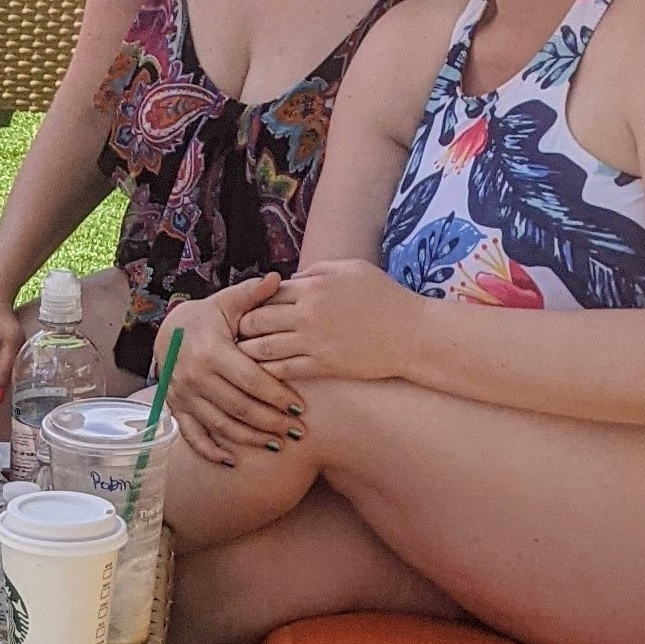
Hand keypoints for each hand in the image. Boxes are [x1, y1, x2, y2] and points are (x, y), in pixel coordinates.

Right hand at [158, 279, 302, 466]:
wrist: (168, 332)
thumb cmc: (207, 318)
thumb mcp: (227, 303)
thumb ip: (253, 295)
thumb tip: (279, 278)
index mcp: (211, 350)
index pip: (251, 380)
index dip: (277, 396)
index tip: (301, 408)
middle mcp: (195, 376)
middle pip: (240, 407)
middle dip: (272, 422)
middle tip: (298, 431)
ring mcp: (184, 396)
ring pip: (222, 425)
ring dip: (251, 438)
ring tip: (279, 443)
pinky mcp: (177, 409)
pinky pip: (193, 436)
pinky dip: (212, 451)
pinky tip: (233, 461)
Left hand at [237, 259, 425, 381]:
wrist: (412, 333)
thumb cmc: (385, 297)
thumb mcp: (351, 269)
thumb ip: (317, 271)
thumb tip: (291, 278)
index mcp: (313, 285)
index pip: (266, 292)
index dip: (252, 301)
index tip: (243, 310)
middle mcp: (308, 313)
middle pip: (256, 320)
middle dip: (240, 328)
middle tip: (232, 335)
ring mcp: (313, 341)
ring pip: (262, 348)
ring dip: (247, 352)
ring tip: (238, 356)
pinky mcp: (322, 365)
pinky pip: (282, 370)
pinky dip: (266, 372)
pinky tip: (259, 374)